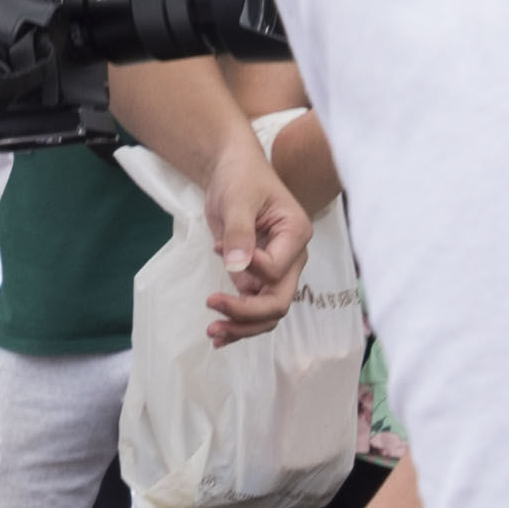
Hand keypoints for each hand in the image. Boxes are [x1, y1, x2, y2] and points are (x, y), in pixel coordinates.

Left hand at [199, 136, 308, 341]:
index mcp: (295, 235)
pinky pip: (254, 308)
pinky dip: (238, 323)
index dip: (250, 270)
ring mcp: (277, 271)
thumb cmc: (241, 178)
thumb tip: (237, 267)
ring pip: (268, 312)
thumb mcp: (237, 200)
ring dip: (242, 326)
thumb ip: (239, 233)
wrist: (232, 172)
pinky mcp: (258, 278)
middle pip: (278, 301)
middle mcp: (292, 258)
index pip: (276, 270)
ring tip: (212, 333)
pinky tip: (219, 335)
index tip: (221, 247)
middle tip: (212, 309)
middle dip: (247, 313)